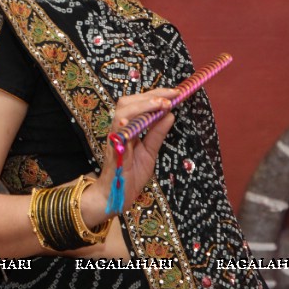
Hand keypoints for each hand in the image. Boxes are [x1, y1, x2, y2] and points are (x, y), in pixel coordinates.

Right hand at [84, 88, 176, 222]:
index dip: (155, 94)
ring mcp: (115, 139)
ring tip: (160, 104)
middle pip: (127, 102)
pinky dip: (123, 124)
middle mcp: (119, 129)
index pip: (139, 103)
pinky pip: (116, 134)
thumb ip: (157, 134)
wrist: (116, 196)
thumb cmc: (131, 174)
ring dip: (141, 106)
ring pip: (121, 112)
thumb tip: (170, 114)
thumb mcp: (150, 152)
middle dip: (149, 95)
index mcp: (129, 127)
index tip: (175, 92)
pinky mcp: (113, 151)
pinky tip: (132, 118)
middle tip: (170, 96)